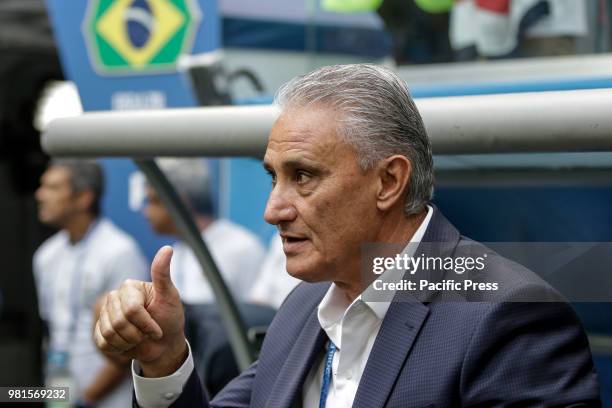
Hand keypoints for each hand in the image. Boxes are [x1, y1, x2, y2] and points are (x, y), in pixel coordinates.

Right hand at [94, 246, 186, 376]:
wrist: (163, 344)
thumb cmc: (169, 318)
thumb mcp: (170, 296)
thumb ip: (163, 274)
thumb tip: (167, 248)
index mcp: (129, 287)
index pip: (132, 310)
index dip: (147, 324)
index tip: (158, 329)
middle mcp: (114, 297)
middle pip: (119, 323)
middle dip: (138, 334)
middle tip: (148, 334)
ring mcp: (105, 314)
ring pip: (109, 334)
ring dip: (129, 342)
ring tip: (139, 338)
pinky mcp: (99, 330)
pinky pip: (102, 343)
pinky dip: (119, 348)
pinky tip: (128, 343)